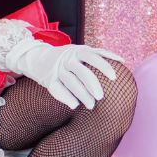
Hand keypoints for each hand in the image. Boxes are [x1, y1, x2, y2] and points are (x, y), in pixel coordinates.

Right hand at [0, 18, 124, 109]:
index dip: (105, 66)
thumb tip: (120, 61)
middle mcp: (67, 58)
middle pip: (83, 72)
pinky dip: (66, 98)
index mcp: (77, 50)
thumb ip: (96, 55)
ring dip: (82, 95)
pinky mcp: (48, 79)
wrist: (35, 57)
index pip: (94, 56)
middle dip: (93, 85)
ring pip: (71, 82)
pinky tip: (74, 106)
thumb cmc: (64, 57)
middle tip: (101, 97)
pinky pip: (57, 90)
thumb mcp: (78, 51)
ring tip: (90, 106)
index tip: (115, 77)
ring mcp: (57, 69)